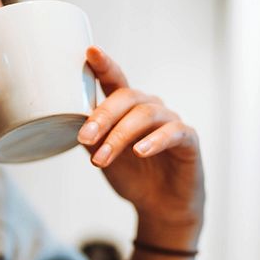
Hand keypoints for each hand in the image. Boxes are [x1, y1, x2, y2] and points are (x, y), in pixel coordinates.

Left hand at [78, 47, 204, 240]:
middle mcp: (150, 108)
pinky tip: (139, 152)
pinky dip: (154, 141)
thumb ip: (91, 138)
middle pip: (127, 97)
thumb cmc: (133, 177)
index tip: (90, 52)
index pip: (115, 80)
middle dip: (102, 116)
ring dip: (119, 136)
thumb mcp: (104, 157)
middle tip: (85, 137)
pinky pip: (173, 132)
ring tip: (101, 159)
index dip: (103, 65)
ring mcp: (170, 122)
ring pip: (145, 115)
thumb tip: (71, 122)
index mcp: (127, 108)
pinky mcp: (188, 140)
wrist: (160, 207)